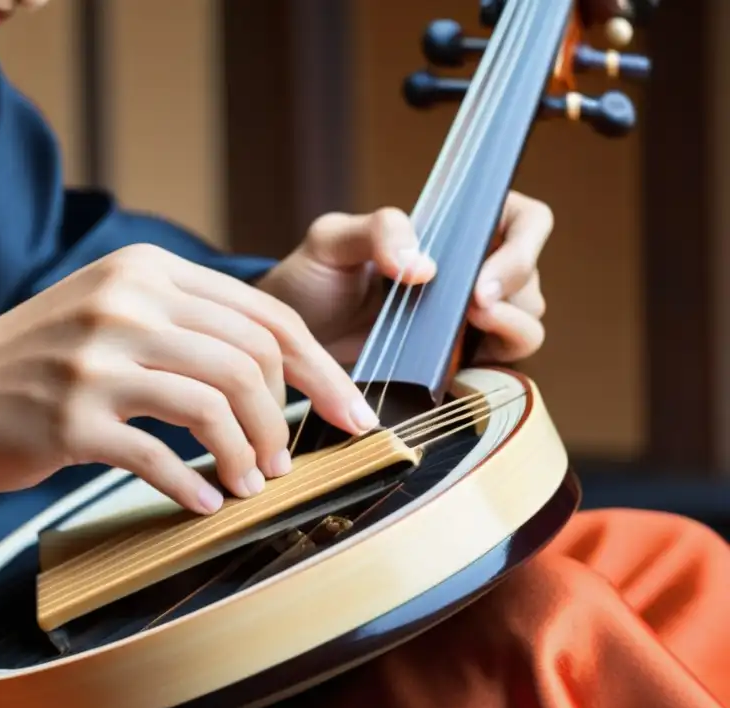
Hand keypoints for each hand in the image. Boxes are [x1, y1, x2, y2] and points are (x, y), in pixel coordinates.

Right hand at [0, 246, 379, 515]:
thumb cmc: (39, 361)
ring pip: (215, 405)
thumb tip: (274, 366)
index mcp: (144, 271)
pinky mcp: (72, 418)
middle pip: (249, 359)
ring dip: (248, 454)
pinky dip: (195, 484)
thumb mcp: (110, 311)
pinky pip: (160, 456)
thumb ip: (184, 322)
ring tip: (253, 482)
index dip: (317, 368)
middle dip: (290, 416)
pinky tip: (207, 501)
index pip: (261, 314)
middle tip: (289, 460)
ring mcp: (95, 360)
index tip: (345, 410)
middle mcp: (123, 303)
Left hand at [255, 191, 552, 364]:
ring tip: (467, 333)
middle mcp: (471, 275)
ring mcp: (468, 323)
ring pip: (525, 325)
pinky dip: (491, 372)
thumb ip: (377, 231)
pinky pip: (499, 371)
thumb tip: (425, 267)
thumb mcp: (331, 241)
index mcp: (454, 232)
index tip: (481, 279)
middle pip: (530, 280)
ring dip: (510, 331)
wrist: (290, 341)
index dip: (522, 246)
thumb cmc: (312, 279)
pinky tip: (457, 371)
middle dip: (513, 295)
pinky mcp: (457, 366)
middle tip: (472, 309)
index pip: (524, 221)